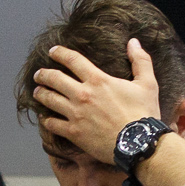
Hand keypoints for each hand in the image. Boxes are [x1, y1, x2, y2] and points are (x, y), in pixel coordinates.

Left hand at [33, 38, 162, 164]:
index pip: (73, 60)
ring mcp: (75, 114)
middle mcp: (83, 95)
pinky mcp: (73, 132)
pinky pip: (52, 124)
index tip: (53, 51)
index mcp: (98, 80)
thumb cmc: (144, 113)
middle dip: (44, 74)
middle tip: (39, 74)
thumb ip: (140, 60)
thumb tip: (134, 42)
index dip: (60, 53)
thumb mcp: (147, 83)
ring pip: (49, 100)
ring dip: (40, 94)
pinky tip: (44, 118)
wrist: (138, 143)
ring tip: (37, 92)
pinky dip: (45, 120)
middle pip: (54, 79)